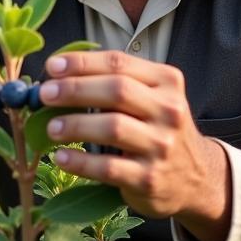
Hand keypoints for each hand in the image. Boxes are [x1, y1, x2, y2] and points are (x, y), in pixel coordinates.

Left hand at [39, 50, 231, 240]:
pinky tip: (61, 157)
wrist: (195, 178)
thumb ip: (116, 81)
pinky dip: (80, 162)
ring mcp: (162, 146)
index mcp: (167, 81)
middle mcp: (169, 110)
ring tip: (50, 127)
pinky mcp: (150, 179)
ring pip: (113, 128)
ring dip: (75, 125)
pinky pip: (108, 168)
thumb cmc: (158, 129)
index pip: (119, 62)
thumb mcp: (152, 97)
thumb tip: (57, 73)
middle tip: (44, 94)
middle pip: (116, 91)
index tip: (52, 66)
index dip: (82, 62)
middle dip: (75, 89)